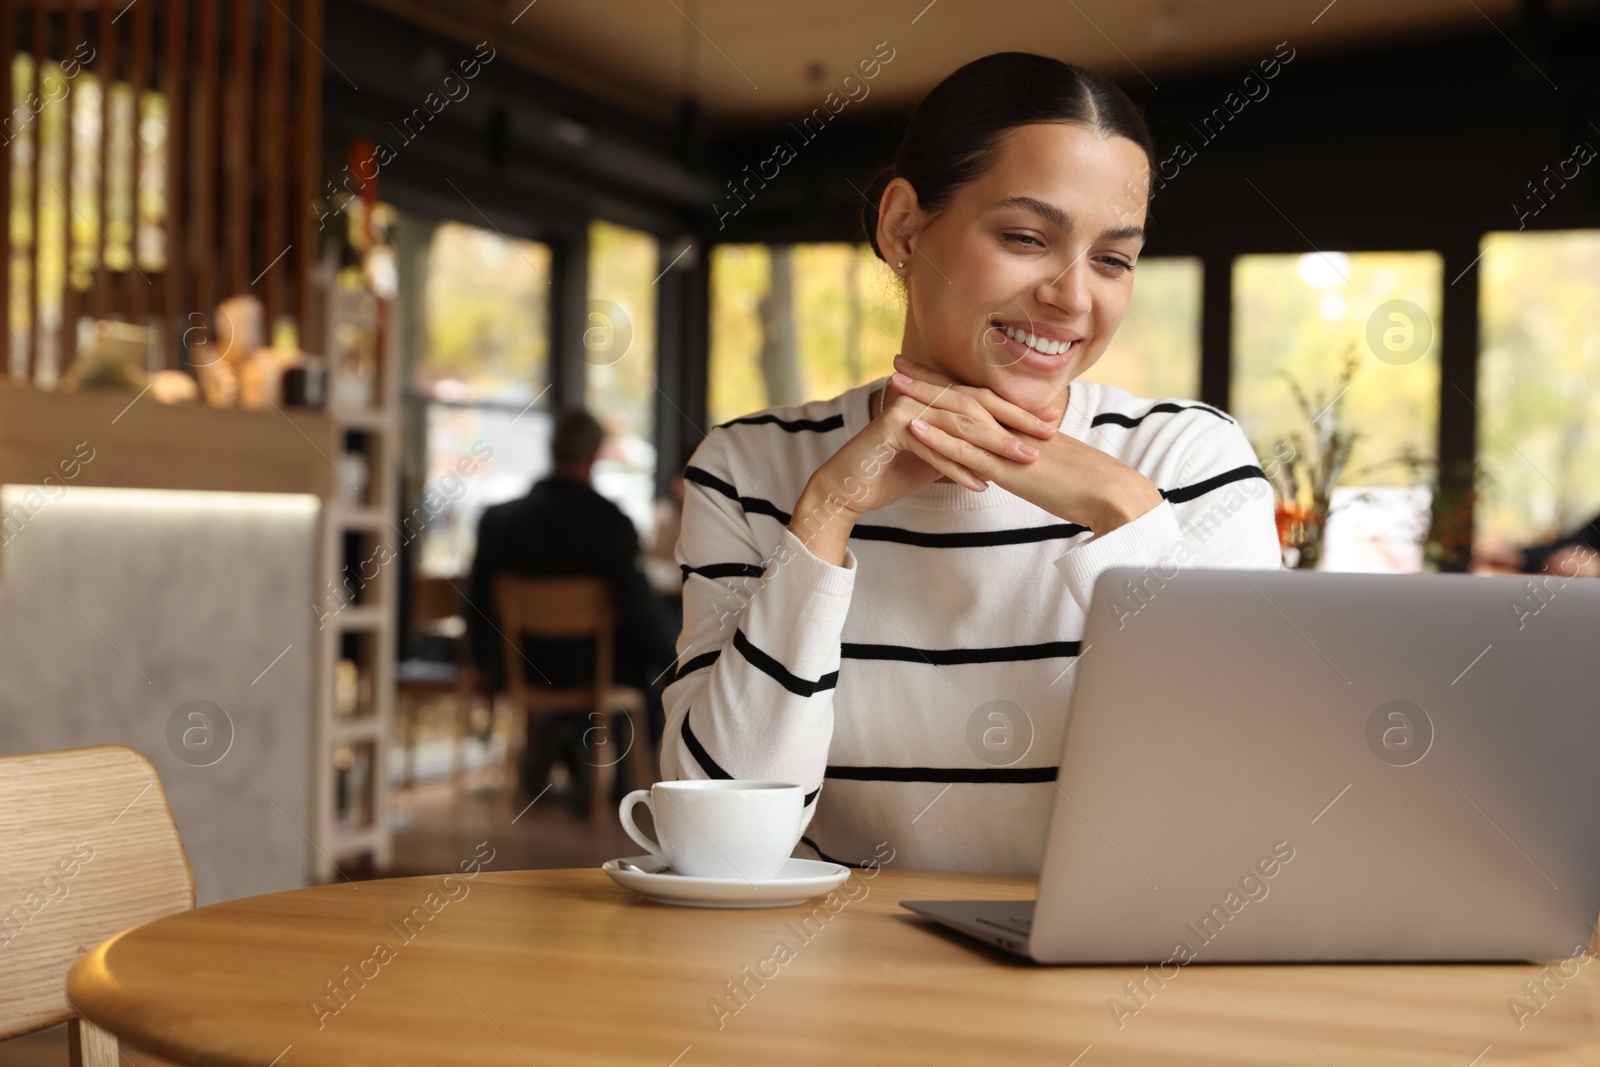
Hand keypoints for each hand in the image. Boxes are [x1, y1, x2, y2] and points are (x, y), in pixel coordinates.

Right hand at [788, 362, 1057, 563]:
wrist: (849, 487)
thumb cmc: (894, 472)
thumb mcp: (939, 456)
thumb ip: (966, 446)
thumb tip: (1006, 448)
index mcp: (934, 398)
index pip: (983, 400)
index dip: (1017, 411)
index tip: (1050, 423)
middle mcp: (921, 397)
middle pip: (976, 406)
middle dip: (1014, 423)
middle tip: (1046, 437)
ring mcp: (905, 409)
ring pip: (959, 426)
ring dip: (993, 446)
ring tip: (1023, 461)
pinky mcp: (891, 430)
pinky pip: (933, 450)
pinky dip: (957, 468)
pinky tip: (980, 484)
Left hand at [889, 356, 1163, 533]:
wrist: (1109, 492)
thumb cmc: (1083, 482)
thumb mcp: (1046, 463)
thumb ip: (1023, 454)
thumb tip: (1007, 457)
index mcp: (1018, 424)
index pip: (977, 396)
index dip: (948, 381)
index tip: (922, 369)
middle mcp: (1009, 427)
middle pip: (962, 396)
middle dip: (928, 379)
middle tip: (896, 362)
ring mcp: (1005, 446)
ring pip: (958, 416)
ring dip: (924, 399)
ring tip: (892, 385)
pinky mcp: (1006, 469)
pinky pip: (966, 451)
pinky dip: (938, 438)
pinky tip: (912, 428)